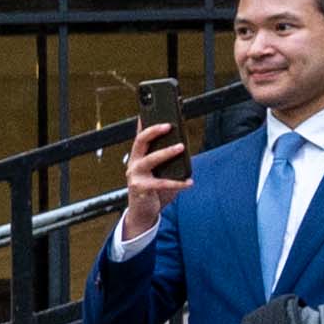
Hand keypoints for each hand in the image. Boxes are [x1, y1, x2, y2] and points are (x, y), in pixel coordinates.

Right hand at [125, 115, 190, 232]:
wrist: (143, 213)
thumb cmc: (154, 190)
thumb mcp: (161, 173)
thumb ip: (168, 161)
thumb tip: (182, 147)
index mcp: (138, 158)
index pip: (140, 136)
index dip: (143, 123)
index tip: (150, 110)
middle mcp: (133, 164)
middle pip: (140, 142)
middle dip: (153, 131)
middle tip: (169, 125)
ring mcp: (135, 176)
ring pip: (150, 159)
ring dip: (166, 152)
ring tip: (181, 147)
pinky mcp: (141, 189)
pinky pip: (161, 183)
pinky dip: (178, 182)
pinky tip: (189, 182)